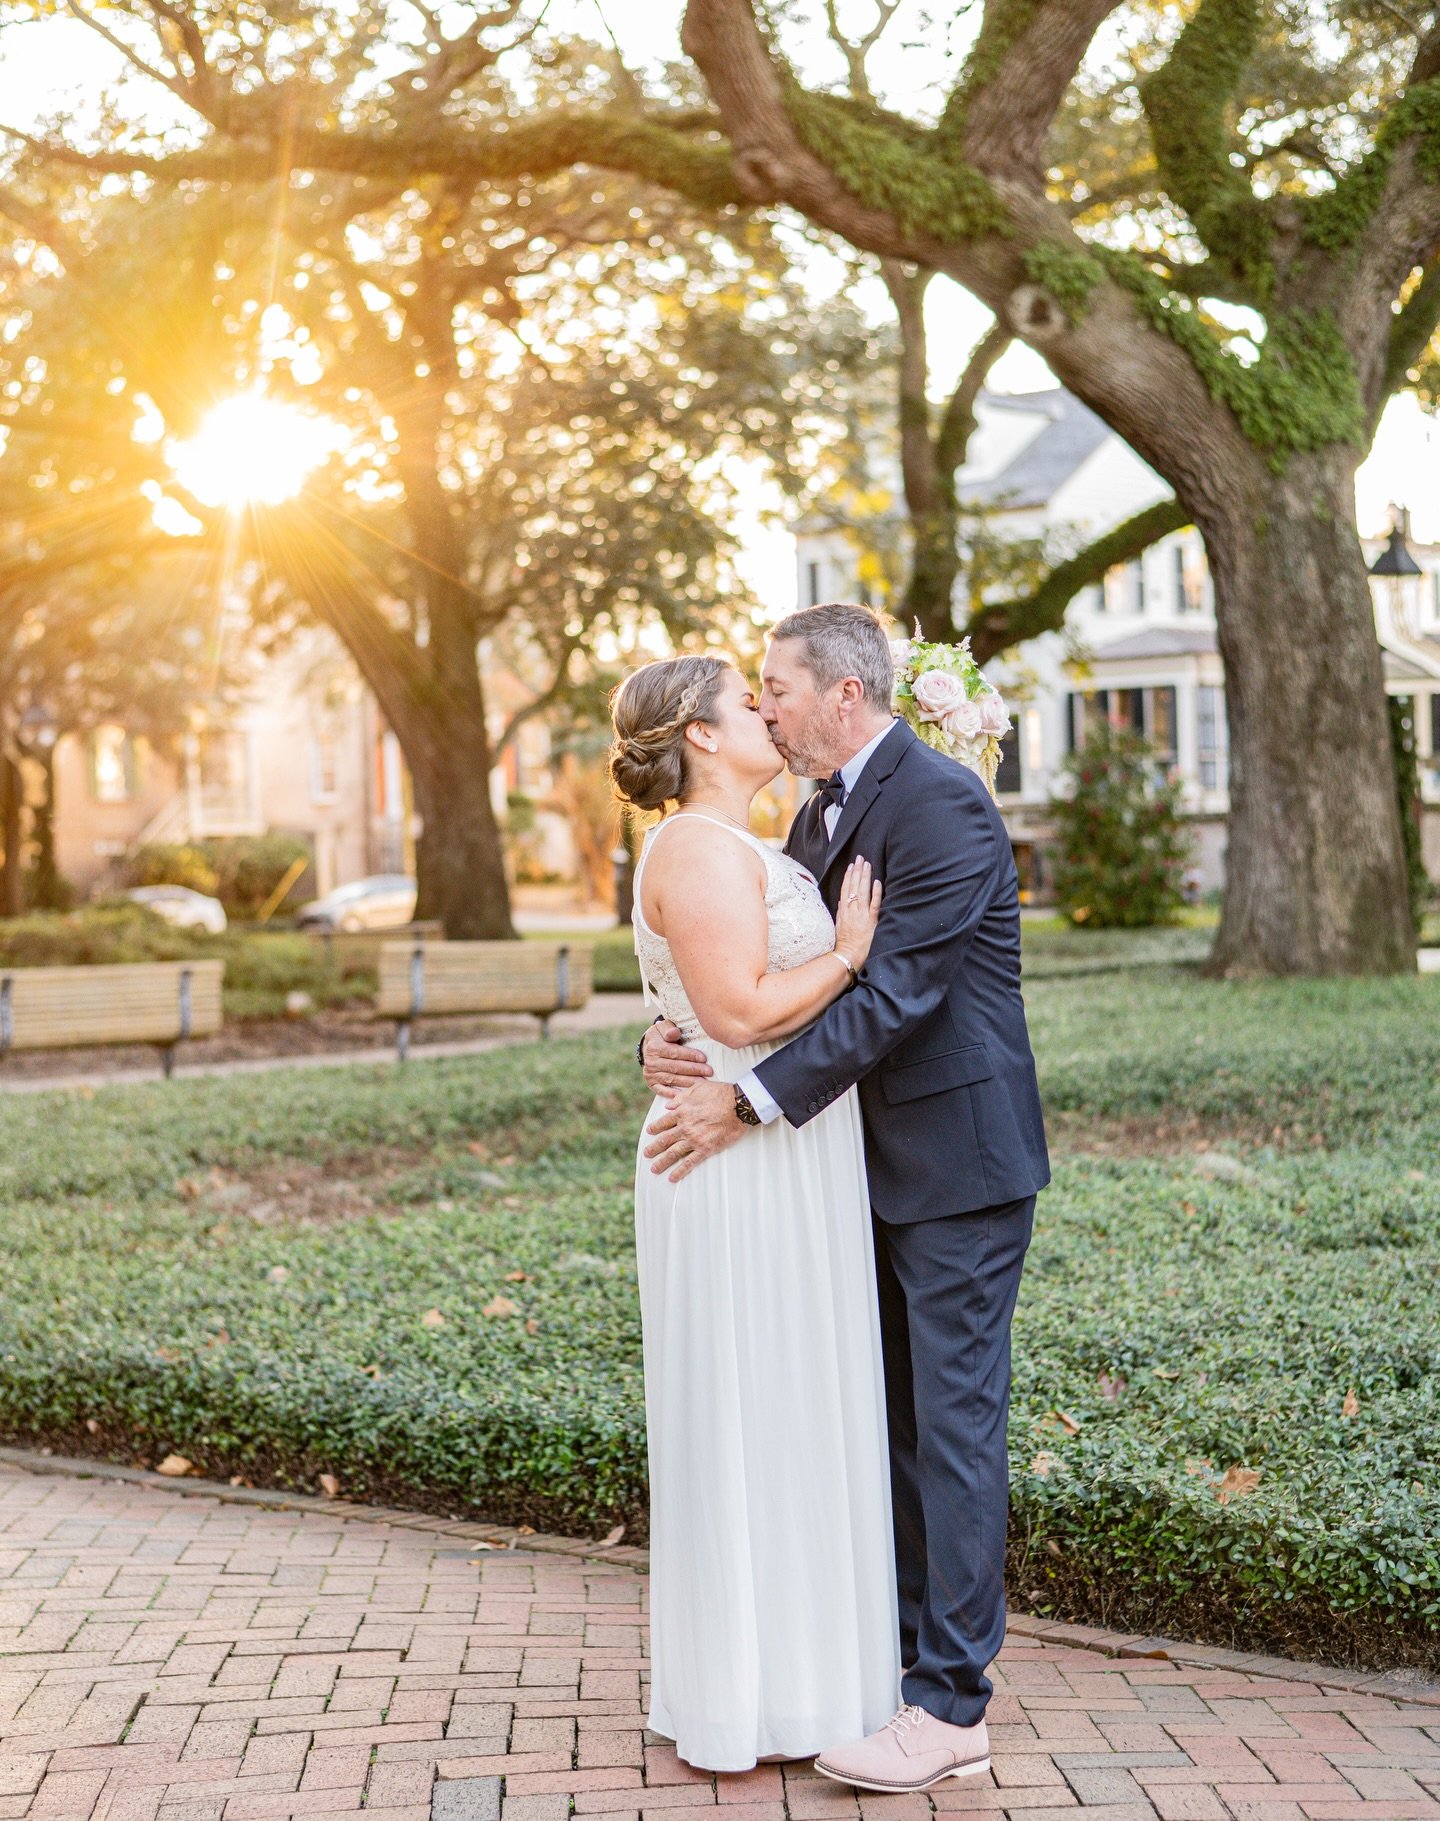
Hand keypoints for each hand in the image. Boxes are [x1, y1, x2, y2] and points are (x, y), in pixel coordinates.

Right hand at [641, 1018, 713, 1096]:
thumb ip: (669, 1029)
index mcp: (654, 1047)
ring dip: (689, 1082)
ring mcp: (651, 1074)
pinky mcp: (651, 1083)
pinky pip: (663, 1090)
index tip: (704, 1058)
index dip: (689, 1055)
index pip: (674, 1052)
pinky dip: (674, 1094)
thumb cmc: (662, 1035)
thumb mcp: (663, 1027)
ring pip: (672, 1079)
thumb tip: (675, 1033)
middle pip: (675, 1067)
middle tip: (709, 1072)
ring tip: (704, 1084)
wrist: (649, 1046)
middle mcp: (651, 1062)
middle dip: (693, 1070)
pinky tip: (686, 1095)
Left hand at [644, 1078, 748, 1181]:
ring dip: (662, 1162)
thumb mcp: (697, 1088)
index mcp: (681, 1112)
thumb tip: (668, 1106)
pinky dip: (680, 1171)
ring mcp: (694, 1140)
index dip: (655, 1128)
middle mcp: (685, 1127)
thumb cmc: (720, 1094)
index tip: (649, 1132)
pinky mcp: (706, 1149)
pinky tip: (672, 1178)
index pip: (663, 1122)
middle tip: (646, 1154)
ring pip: (673, 1153)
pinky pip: (689, 1163)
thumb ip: (680, 1097)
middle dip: (654, 1148)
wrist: (739, 1106)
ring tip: (654, 1168)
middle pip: (664, 1140)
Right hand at [832, 856, 882, 970]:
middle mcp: (852, 910)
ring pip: (863, 892)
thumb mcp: (839, 926)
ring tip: (867, 864)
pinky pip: (874, 905)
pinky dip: (875, 893)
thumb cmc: (844, 943)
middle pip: (854, 886)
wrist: (848, 956)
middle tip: (861, 858)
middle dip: (857, 871)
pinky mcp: (871, 921)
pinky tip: (877, 882)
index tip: (851, 865)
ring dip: (865, 877)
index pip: (846, 889)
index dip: (849, 876)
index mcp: (844, 911)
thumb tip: (841, 901)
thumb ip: (841, 912)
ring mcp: (861, 915)